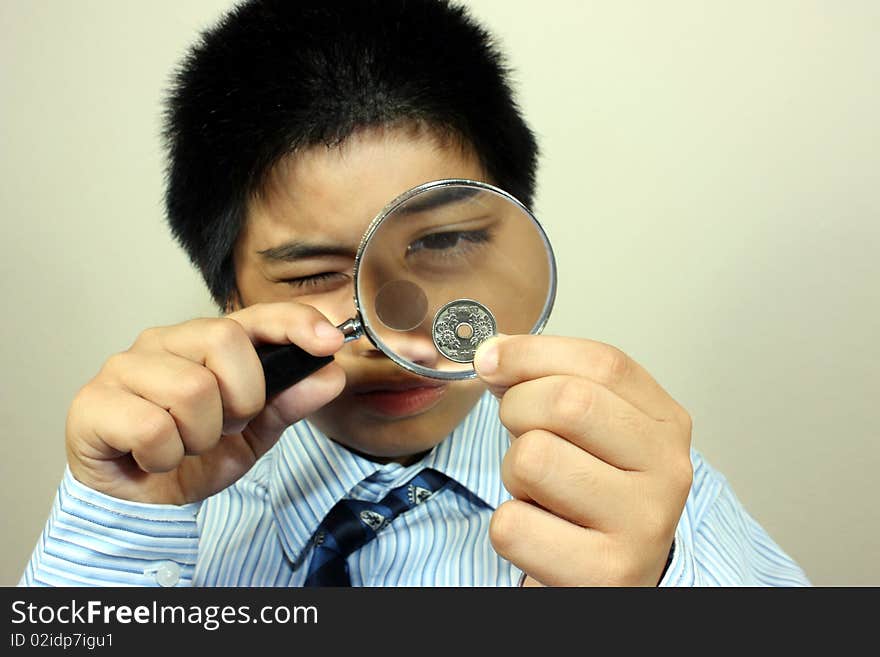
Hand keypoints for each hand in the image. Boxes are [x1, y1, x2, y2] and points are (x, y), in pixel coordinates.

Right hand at [65, 302, 344, 504]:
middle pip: (224, 342)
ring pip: (192, 389)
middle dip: (241, 400)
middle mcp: (165, 341)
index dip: (295, 322)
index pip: (256, 316)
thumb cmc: (193, 457)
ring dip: (201, 437)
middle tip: (225, 427)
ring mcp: (125, 367)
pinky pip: (152, 427)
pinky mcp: (92, 402)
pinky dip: (164, 457)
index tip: (330, 342)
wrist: (140, 503)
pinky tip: (153, 458)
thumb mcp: (255, 434)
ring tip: (186, 445)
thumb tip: (332, 375)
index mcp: (206, 341)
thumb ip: (290, 403)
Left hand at [474, 335, 692, 585]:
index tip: (490, 359)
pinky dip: (508, 528)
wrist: (610, 577)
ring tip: (539, 492)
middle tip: (519, 434)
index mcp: (666, 424)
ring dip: (512, 473)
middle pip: (568, 402)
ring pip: (532, 459)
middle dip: (517, 410)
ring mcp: (642, 525)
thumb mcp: (589, 431)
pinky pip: (512, 524)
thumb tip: (493, 353)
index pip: (602, 364)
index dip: (532, 353)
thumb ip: (551, 381)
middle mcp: (667, 471)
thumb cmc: (592, 497)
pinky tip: (541, 534)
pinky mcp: (605, 575)